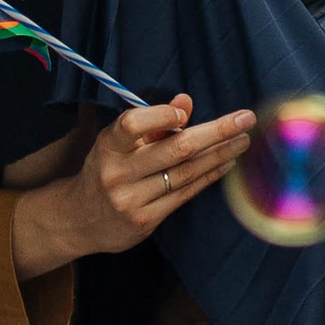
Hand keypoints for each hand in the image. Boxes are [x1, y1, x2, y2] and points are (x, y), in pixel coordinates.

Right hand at [8, 95, 255, 272]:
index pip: (132, 124)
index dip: (160, 116)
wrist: (79, 219)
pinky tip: (226, 163)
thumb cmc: (107, 168)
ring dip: (220, 154)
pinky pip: (184, 194)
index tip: (184, 111)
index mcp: (109, 146)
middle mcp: (118, 173)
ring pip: (186, 173)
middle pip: (175, 149)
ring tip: (243, 140)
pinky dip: (208, 176)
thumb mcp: (118, 141)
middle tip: (246, 118)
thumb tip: (186, 102)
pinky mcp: (144, 221)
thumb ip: (151, 122)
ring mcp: (131, 200)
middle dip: (216, 131)